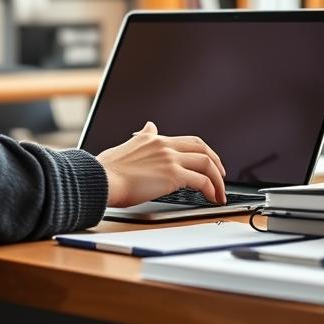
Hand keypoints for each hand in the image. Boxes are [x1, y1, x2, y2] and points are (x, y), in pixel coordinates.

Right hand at [96, 121, 226, 206]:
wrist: (101, 180)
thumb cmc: (108, 170)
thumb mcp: (127, 145)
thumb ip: (143, 136)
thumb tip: (150, 125)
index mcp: (155, 139)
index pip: (188, 141)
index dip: (203, 151)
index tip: (209, 163)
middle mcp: (165, 146)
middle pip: (202, 148)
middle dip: (216, 162)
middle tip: (221, 176)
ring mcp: (170, 159)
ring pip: (206, 163)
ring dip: (217, 179)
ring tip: (220, 193)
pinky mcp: (172, 176)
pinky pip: (201, 181)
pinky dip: (211, 189)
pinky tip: (212, 198)